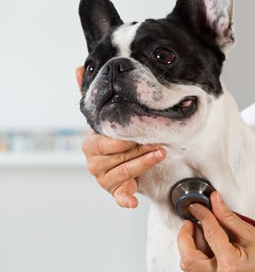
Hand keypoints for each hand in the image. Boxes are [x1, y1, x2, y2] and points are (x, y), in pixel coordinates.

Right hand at [76, 66, 165, 207]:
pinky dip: (125, 199)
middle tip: (158, 144)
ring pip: (124, 172)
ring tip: (159, 154)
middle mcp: (94, 162)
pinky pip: (119, 196)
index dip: (126, 139)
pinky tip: (132, 201)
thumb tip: (78, 69)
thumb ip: (93, 94)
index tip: (144, 134)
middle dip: (139, 150)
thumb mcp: (107, 116)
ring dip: (143, 164)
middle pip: (118, 157)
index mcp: (92, 144)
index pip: (107, 142)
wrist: (123, 158)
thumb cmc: (117, 138)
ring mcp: (104, 177)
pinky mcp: (115, 190)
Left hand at [177, 192, 254, 271]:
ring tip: (201, 229)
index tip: (199, 205)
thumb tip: (216, 203)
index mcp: (230, 263)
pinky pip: (199, 266)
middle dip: (184, 237)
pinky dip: (198, 251)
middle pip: (188, 258)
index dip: (203, 215)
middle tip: (192, 220)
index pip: (210, 234)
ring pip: (190, 264)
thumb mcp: (253, 234)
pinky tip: (208, 240)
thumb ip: (230, 218)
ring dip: (190, 245)